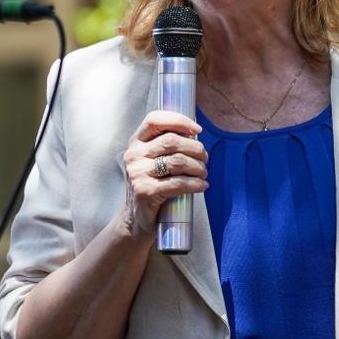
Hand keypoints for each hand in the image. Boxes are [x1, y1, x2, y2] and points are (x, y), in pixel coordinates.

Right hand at [117, 111, 207, 238]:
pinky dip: (195, 184)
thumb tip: (196, 133)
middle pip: (171, 141)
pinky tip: (202, 186)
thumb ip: (168, 145)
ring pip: (177, 161)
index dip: (178, 120)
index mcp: (136, 142)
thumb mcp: (154, 160)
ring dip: (198, 167)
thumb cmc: (153, 184)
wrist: (137, 219)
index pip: (154, 119)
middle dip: (195, 148)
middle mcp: (133, 155)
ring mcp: (137, 173)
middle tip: (205, 157)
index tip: (197, 130)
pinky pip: (178, 183)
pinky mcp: (145, 191)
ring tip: (204, 173)